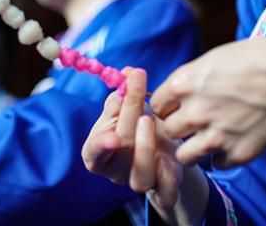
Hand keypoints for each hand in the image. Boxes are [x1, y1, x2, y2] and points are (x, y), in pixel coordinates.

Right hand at [82, 68, 183, 207]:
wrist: (167, 152)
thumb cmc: (141, 128)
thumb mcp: (130, 112)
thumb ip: (125, 95)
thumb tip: (127, 73)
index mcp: (100, 154)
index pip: (93, 153)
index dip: (100, 145)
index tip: (112, 135)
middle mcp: (118, 171)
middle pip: (120, 149)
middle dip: (128, 112)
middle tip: (136, 83)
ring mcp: (140, 183)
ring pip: (140, 179)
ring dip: (145, 146)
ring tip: (149, 119)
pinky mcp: (164, 191)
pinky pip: (166, 192)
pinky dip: (169, 175)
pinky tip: (172, 156)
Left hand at [151, 37, 265, 166]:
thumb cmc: (259, 58)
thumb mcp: (215, 57)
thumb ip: (193, 78)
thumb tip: (182, 90)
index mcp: (184, 83)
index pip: (156, 105)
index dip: (168, 107)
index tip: (179, 107)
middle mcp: (194, 111)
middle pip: (168, 131)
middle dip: (179, 128)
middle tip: (195, 124)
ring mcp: (214, 135)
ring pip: (185, 156)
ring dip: (194, 149)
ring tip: (208, 140)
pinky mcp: (236, 153)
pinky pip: (216, 164)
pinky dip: (222, 157)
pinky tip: (232, 144)